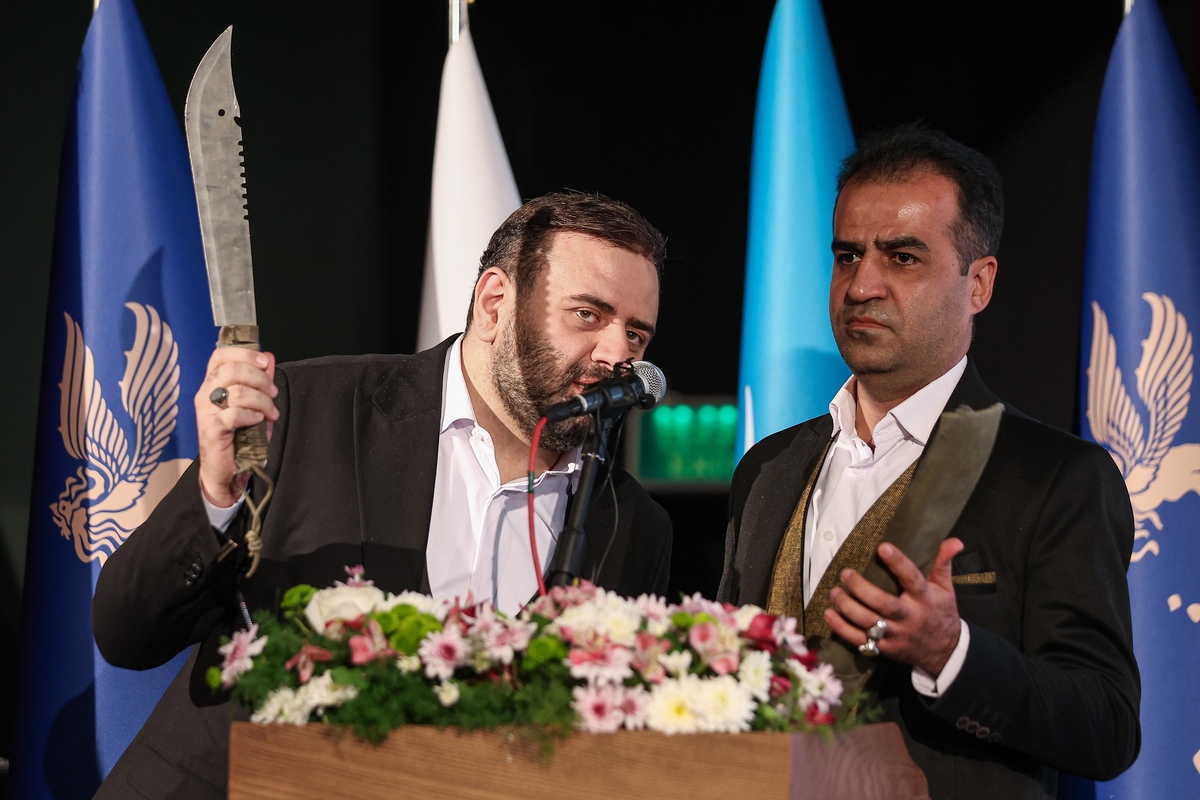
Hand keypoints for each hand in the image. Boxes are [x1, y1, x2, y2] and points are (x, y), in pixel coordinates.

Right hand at [194, 347, 277, 506]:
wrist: (225, 469)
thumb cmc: (238, 435)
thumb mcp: (253, 404)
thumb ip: (259, 381)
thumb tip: (268, 357)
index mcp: (213, 383)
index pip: (220, 355)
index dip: (244, 353)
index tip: (264, 362)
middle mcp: (205, 393)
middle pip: (231, 370)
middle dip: (260, 379)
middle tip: (273, 393)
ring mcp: (206, 412)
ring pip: (236, 392)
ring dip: (262, 401)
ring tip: (271, 412)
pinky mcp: (211, 429)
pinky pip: (234, 414)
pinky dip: (252, 415)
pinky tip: (258, 421)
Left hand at [824, 538, 963, 674]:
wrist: (944, 652)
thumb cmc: (941, 613)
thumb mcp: (946, 589)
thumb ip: (944, 563)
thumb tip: (955, 540)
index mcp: (925, 599)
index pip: (912, 579)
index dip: (898, 563)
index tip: (882, 547)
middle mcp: (910, 617)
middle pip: (884, 603)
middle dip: (862, 589)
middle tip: (846, 573)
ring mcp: (896, 635)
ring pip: (869, 622)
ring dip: (848, 607)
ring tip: (834, 592)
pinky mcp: (884, 649)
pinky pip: (860, 640)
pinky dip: (842, 628)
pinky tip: (829, 614)